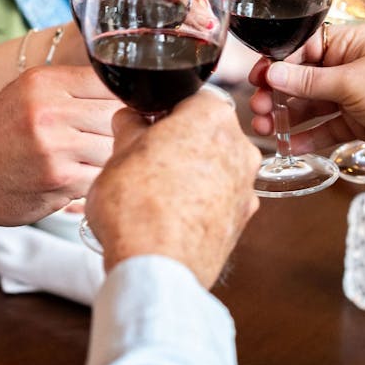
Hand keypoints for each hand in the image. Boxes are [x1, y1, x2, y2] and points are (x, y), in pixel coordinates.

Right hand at [0, 66, 116, 226]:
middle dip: (121, 132)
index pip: (109, 83)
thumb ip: (69, 90)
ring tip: (92, 163)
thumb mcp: (25, 96)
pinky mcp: (59, 179)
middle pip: (118, 115)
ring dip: (111, 159)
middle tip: (109, 144)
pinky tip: (81, 181)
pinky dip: (98, 182)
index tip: (123, 114)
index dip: (124, 101)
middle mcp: (50, 109)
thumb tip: (124, 92)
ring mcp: (55, 146)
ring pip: (115, 148)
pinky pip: (102, 177)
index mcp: (44, 82)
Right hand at [87, 92, 260, 287]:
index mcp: (210, 116)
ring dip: (193, 171)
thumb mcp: (119, 153)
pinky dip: (202, 201)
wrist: (154, 267)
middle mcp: (239, 146)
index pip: (191, 97)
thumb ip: (130, 127)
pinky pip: (220, 197)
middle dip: (182, 141)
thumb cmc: (136, 206)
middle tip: (148, 157)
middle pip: (209, 132)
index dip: (166, 110)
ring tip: (157, 191)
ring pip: (217, 165)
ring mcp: (246, 185)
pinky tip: (173, 214)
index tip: (149, 124)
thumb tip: (131, 119)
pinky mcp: (242, 219)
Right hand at [248, 24, 364, 176]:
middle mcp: (351, 65)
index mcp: (352, 42)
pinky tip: (288, 145)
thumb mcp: (351, 82)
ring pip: (311, 104)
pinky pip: (325, 127)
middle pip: (303, 78)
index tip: (258, 78)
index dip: (279, 63)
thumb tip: (272, 74)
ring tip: (265, 129)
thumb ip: (308, 81)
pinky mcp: (357, 121)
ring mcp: (353, 95)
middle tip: (257, 108)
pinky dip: (307, 136)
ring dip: (288, 116)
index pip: (305, 47)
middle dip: (278, 94)